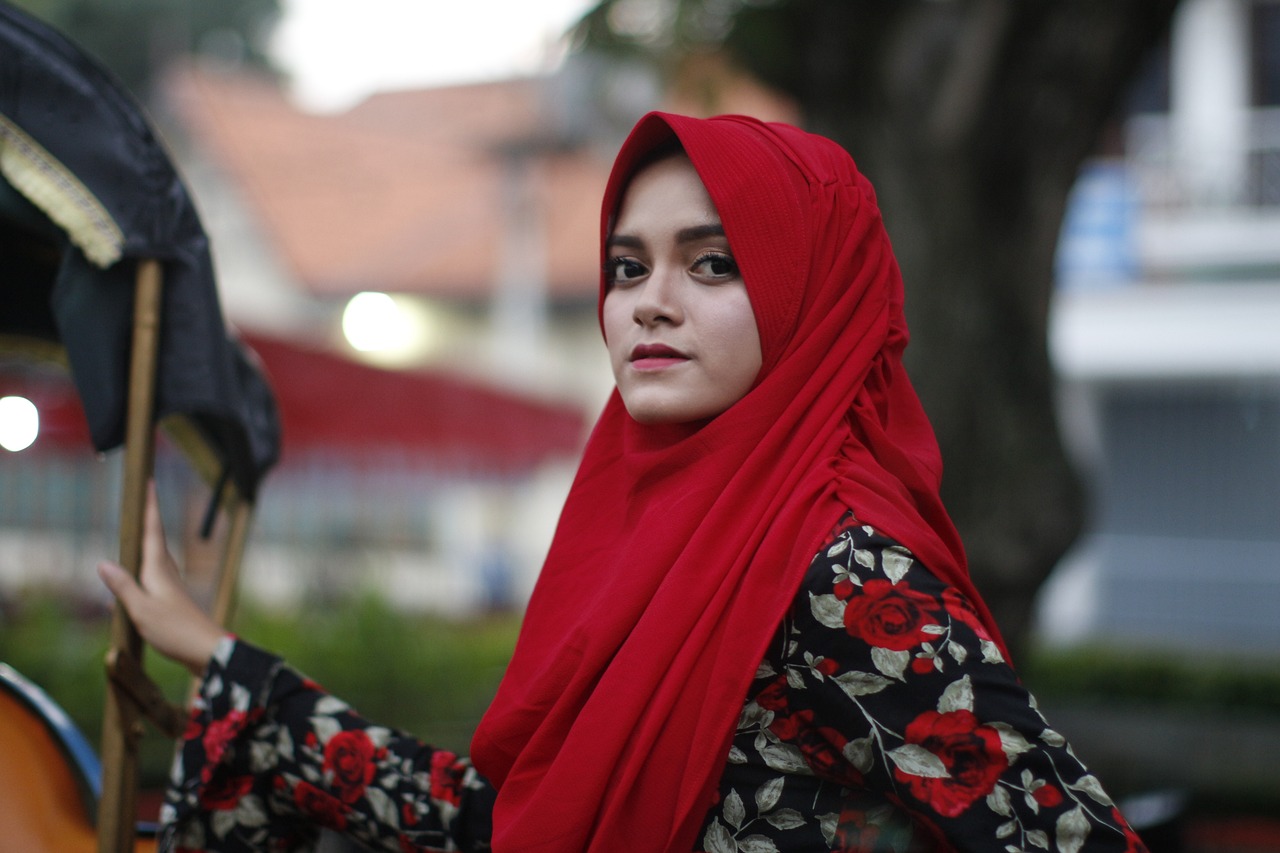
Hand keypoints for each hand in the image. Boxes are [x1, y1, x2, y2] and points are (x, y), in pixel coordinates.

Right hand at [97, 482, 226, 675]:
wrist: (206, 651)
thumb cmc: (175, 630)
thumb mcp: (141, 609)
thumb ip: (122, 586)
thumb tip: (103, 562)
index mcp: (159, 570)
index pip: (153, 531)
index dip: (150, 507)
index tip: (150, 482)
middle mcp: (168, 572)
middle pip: (157, 538)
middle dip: (150, 517)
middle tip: (144, 496)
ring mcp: (173, 585)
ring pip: (158, 554)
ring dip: (151, 537)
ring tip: (143, 525)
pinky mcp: (173, 598)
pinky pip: (157, 571)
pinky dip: (149, 561)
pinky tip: (145, 569)